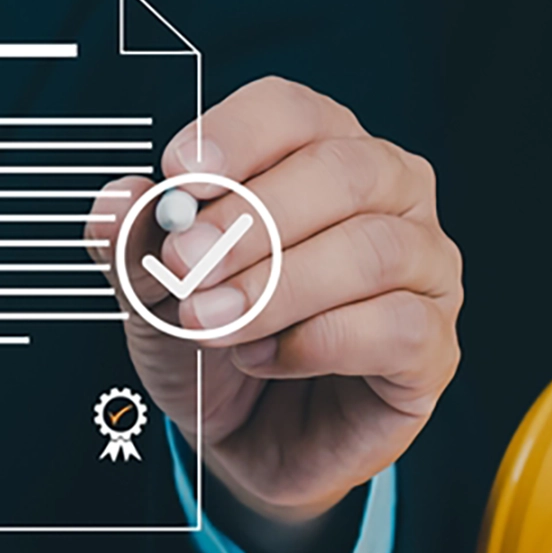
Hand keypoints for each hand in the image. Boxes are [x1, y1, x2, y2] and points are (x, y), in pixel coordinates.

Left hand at [92, 77, 460, 524]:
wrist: (238, 440)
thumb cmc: (212, 343)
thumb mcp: (152, 289)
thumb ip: (136, 242)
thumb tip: (120, 201)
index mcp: (323, 153)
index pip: (294, 111)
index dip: (237, 137)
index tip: (177, 176)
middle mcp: (389, 197)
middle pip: (342, 171)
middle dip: (252, 219)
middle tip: (185, 265)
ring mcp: (422, 270)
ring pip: (372, 249)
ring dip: (276, 287)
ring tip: (210, 322)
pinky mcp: (431, 348)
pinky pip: (394, 327)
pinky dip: (317, 342)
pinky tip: (265, 358)